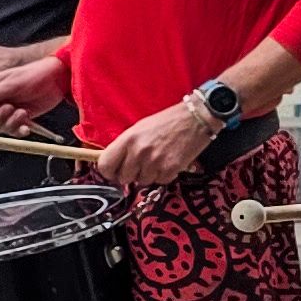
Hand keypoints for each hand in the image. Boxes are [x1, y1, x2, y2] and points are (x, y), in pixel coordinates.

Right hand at [0, 52, 75, 136]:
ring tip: (22, 113)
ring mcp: (6, 111)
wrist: (57, 79)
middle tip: (9, 109)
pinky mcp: (18, 119)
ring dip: (9, 124)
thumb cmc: (34, 74)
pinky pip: (12, 131)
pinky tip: (27, 126)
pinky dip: (18, 131)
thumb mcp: (12, 83)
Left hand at [98, 97, 217, 191]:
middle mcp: (139, 152)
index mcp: (128, 139)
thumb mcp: (139, 128)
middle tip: (141, 164)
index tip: (115, 172)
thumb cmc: (167, 122)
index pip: (105, 166)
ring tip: (158, 159)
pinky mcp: (169, 170)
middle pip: (124, 178)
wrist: (195, 119)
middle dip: (131, 174)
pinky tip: (168, 161)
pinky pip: (159, 181)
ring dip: (149, 174)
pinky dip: (164, 175)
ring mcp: (154, 162)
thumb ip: (125, 146)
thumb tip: (115, 164)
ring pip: (142, 182)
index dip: (109, 172)